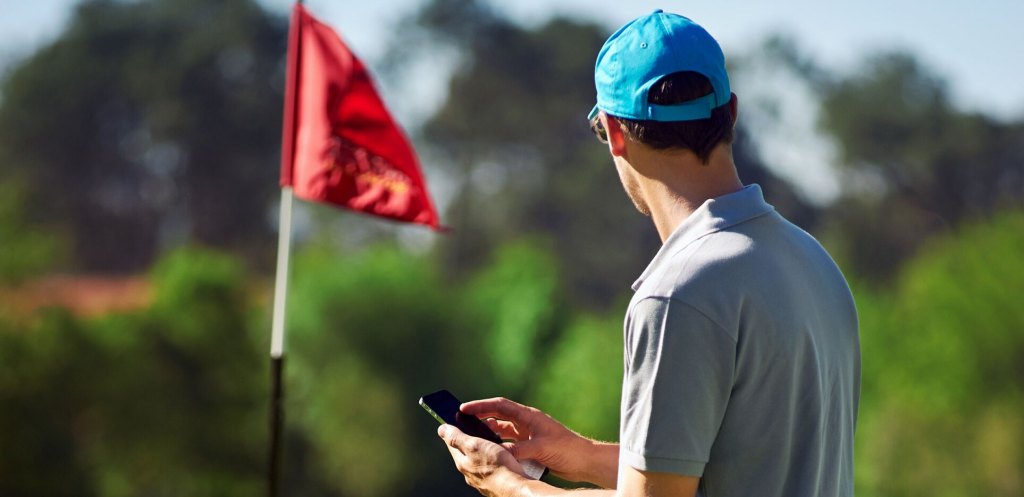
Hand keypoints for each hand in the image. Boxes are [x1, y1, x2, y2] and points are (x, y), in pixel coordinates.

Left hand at [438, 424, 526, 496]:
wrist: (515, 488)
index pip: (452, 442)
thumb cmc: (497, 466)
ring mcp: (482, 478)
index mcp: (462, 462)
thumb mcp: (474, 445)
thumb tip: (441, 429)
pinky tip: (503, 455)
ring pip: (480, 458)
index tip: (460, 419)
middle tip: (484, 427)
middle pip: (466, 450)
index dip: (455, 429)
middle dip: (472, 437)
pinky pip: (491, 465)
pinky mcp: (494, 481)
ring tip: (496, 439)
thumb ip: (457, 438)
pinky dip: (495, 457)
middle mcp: (469, 472)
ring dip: (485, 447)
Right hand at [461, 397, 595, 482]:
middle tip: (461, 422)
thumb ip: (518, 449)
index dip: (480, 406)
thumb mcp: (540, 448)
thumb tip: (498, 453)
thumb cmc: (567, 449)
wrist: (584, 461)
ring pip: (502, 430)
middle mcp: (526, 423)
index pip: (499, 406)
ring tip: (472, 437)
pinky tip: (491, 452)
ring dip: (488, 433)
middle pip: (498, 415)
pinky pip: (509, 443)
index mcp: (528, 416)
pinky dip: (499, 446)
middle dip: (480, 417)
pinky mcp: (530, 446)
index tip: (463, 408)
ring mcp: (528, 434)